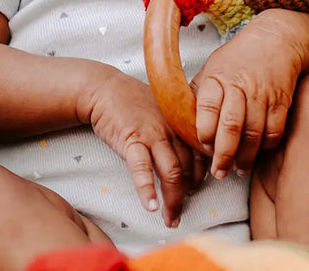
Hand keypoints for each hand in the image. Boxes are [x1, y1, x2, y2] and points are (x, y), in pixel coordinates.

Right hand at [79, 66, 202, 226]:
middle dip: (188, 193)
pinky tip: (150, 206)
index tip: (197, 189)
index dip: (202, 174)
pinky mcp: (131, 140)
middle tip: (182, 211)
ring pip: (172, 172)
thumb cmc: (136, 102)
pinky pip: (142, 168)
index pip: (202, 152)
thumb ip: (179, 129)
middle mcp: (173, 128)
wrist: (106, 89)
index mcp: (182, 120)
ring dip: (172, 200)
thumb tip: (194, 154)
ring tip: (170, 219)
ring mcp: (153, 134)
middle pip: (189, 166)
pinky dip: (147, 189)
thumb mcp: (164, 110)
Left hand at [191, 9, 305, 178]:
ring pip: (254, 133)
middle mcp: (240, 85)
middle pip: (231, 125)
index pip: (206, 107)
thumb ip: (198, 93)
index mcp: (217, 77)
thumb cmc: (239, 57)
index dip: (203, 132)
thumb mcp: (212, 68)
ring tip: (238, 169)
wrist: (276, 40)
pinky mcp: (280, 101)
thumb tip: (181, 121)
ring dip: (245, 157)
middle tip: (219, 171)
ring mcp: (262, 94)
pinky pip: (274, 130)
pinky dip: (266, 146)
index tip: (203, 147)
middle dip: (224, 155)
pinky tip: (258, 153)